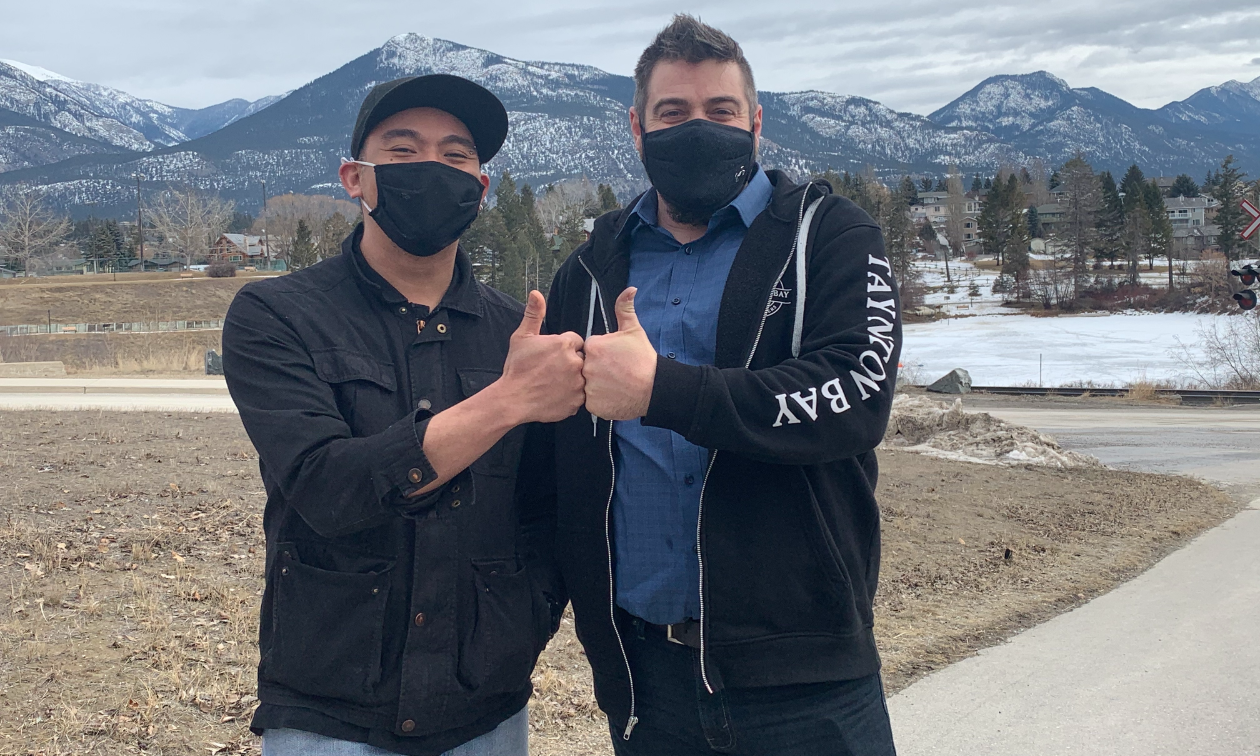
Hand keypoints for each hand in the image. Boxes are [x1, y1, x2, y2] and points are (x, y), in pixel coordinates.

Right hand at [499, 291, 585, 423]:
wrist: (513, 399)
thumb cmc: (516, 368)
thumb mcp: (522, 337)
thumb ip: (534, 314)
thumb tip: (536, 293)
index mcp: (564, 344)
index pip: (575, 341)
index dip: (563, 348)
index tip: (552, 356)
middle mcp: (575, 362)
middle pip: (582, 358)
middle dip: (571, 362)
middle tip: (553, 370)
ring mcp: (578, 383)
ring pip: (583, 377)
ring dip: (574, 378)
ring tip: (555, 383)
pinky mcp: (578, 401)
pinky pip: (581, 395)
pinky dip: (572, 395)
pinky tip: (557, 394)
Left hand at [583, 287, 656, 420]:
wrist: (655, 388)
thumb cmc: (644, 359)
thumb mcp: (634, 330)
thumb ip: (625, 309)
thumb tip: (629, 289)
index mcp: (593, 346)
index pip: (589, 350)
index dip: (602, 355)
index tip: (614, 359)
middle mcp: (587, 366)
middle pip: (586, 367)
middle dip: (598, 370)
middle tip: (616, 373)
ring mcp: (589, 387)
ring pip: (587, 385)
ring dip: (597, 386)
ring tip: (615, 385)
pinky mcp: (592, 404)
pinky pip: (591, 402)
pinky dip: (600, 401)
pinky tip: (613, 396)